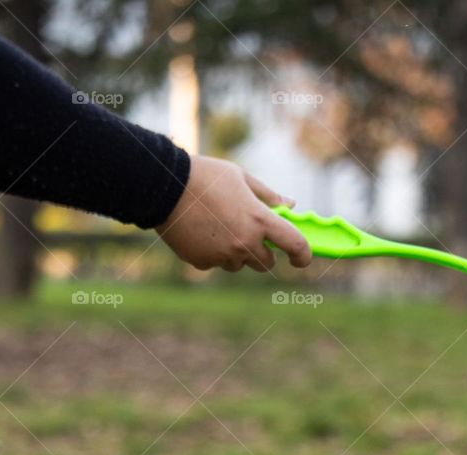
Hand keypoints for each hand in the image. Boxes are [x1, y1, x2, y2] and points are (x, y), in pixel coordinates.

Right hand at [157, 155, 310, 271]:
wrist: (163, 186)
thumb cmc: (205, 176)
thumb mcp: (241, 177)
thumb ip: (268, 196)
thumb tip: (291, 206)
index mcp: (259, 220)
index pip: (294, 245)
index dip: (303, 255)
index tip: (301, 258)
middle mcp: (244, 243)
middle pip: (266, 263)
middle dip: (262, 252)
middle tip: (248, 233)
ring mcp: (223, 256)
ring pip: (239, 264)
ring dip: (236, 252)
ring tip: (217, 225)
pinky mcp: (203, 263)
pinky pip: (216, 263)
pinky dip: (213, 253)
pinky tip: (200, 231)